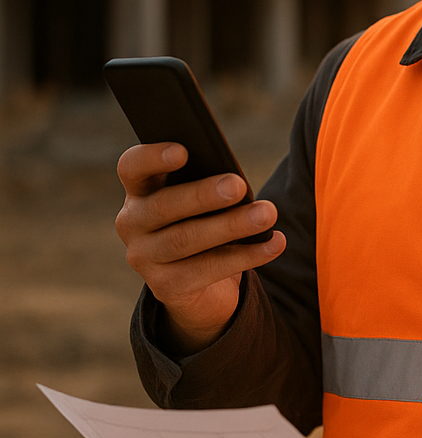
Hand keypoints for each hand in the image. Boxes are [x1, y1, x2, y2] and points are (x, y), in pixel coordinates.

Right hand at [114, 142, 285, 353]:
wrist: (200, 287)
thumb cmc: (205, 225)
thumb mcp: (203, 203)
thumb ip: (209, 187)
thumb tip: (237, 185)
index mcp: (140, 191)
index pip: (132, 167)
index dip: (152, 157)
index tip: (183, 150)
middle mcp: (133, 223)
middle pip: (163, 206)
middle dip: (203, 195)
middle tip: (238, 185)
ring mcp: (145, 257)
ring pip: (186, 239)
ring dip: (231, 225)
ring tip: (267, 214)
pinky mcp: (166, 287)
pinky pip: (208, 269)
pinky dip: (247, 255)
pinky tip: (274, 243)